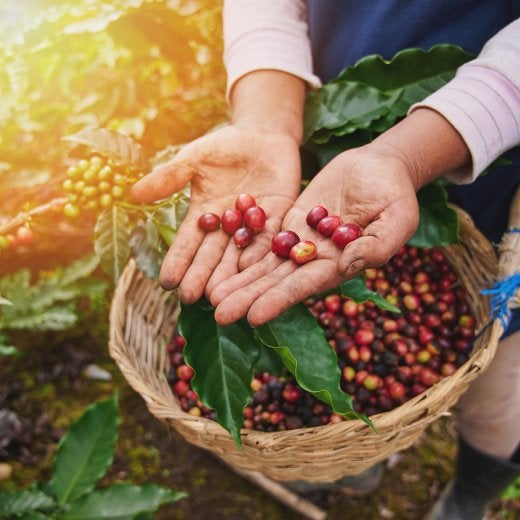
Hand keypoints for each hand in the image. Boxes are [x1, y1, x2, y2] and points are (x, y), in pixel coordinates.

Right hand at [131, 124, 300, 302]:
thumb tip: (133, 193)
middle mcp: (227, 226)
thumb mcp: (194, 159)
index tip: (166, 282)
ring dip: (229, 274)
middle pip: (212, 255)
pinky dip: (261, 252)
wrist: (263, 134)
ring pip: (239, 253)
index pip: (188, 242)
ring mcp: (253, 224)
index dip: (178, 261)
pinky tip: (252, 269)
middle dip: (201, 276)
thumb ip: (169, 177)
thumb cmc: (224, 145)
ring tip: (220, 294)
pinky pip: (269, 237)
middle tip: (191, 298)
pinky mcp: (279, 217)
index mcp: (204, 215)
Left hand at [210, 146, 419, 325]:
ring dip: (239, 278)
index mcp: (339, 265)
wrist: (379, 166)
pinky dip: (244, 248)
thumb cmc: (395, 195)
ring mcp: (301, 240)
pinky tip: (221, 260)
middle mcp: (315, 259)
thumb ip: (376, 246)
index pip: (304, 286)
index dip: (278, 301)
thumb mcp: (396, 220)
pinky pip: (265, 235)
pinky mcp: (291, 221)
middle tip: (218, 313)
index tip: (252, 316)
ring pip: (265, 263)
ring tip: (211, 295)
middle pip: (276, 281)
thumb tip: (346, 265)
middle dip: (249, 297)